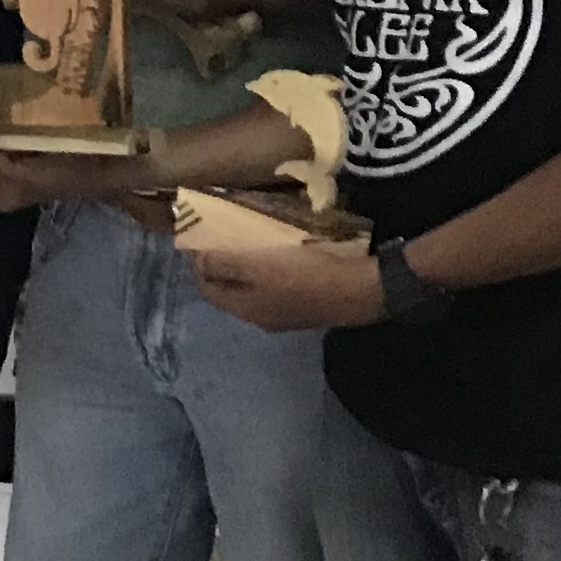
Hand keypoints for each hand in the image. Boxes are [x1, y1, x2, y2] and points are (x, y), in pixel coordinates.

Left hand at [193, 239, 382, 330]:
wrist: (362, 290)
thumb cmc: (304, 275)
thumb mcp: (255, 266)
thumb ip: (222, 264)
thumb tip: (198, 262)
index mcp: (246, 310)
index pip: (208, 291)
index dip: (199, 267)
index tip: (200, 242)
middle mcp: (263, 319)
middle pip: (232, 292)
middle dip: (224, 267)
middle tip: (224, 241)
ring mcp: (288, 316)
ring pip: (257, 291)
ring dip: (249, 270)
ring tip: (250, 245)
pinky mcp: (310, 308)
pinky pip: (281, 288)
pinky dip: (273, 272)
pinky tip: (281, 255)